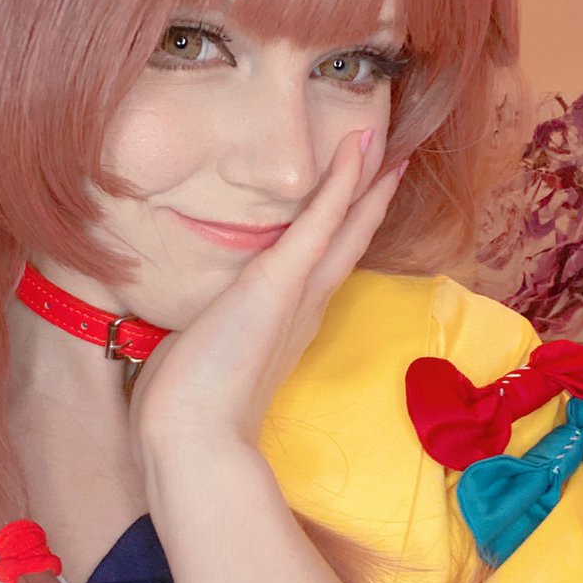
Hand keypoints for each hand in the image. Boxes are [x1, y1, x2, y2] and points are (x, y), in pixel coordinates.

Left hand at [128, 130, 405, 450]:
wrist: (190, 437)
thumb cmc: (188, 405)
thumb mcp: (202, 355)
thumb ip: (209, 335)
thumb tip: (192, 332)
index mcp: (285, 324)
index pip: (321, 266)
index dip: (343, 232)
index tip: (358, 204)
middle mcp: (303, 309)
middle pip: (346, 244)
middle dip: (369, 203)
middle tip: (395, 163)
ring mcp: (297, 295)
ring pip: (341, 229)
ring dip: (364, 184)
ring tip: (388, 146)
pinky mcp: (280, 284)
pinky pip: (319, 224)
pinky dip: (341, 187)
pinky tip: (358, 152)